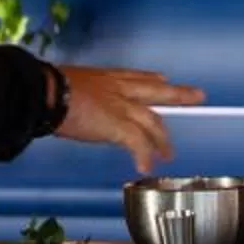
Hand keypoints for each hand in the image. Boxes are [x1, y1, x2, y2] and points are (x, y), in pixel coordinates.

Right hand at [56, 65, 201, 174]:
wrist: (45, 93)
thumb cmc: (46, 87)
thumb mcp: (65, 82)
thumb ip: (76, 94)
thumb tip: (63, 104)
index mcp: (106, 78)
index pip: (135, 77)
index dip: (151, 79)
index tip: (162, 79)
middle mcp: (119, 89)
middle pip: (157, 91)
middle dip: (178, 94)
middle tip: (198, 96)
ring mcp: (122, 107)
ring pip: (152, 122)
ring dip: (161, 139)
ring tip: (168, 154)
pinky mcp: (119, 126)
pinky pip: (137, 144)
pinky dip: (142, 156)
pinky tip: (145, 166)